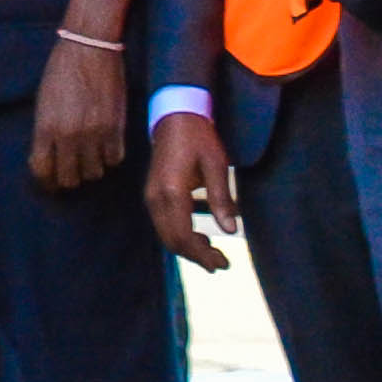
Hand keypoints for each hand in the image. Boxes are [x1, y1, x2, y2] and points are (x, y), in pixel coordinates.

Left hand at [28, 39, 129, 189]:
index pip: (42, 171)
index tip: (49, 182)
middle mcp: (69, 136)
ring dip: (90, 169)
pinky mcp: (116, 128)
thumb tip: (47, 157)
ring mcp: (95, 134)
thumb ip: (45, 131)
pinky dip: (109, 158)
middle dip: (67, 178)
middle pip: (69, 179)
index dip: (45, 181)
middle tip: (70, 171)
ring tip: (88, 157)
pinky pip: (115, 160)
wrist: (90, 47)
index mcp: (46, 128)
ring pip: (94, 173)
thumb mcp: (43, 102)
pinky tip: (105, 147)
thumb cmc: (62, 70)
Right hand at [146, 111, 240, 271]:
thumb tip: (230, 230)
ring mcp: (151, 196)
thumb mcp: (216, 165)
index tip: (222, 263)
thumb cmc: (198, 138)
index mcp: (171, 192)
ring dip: (188, 247)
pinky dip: (181, 235)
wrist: (174, 117)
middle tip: (221, 264)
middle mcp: (156, 198)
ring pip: (166, 234)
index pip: (183, 235)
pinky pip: (165, 223)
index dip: (202, 255)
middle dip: (196, 256)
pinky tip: (201, 236)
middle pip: (172, 240)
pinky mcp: (153, 194)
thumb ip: (221, 198)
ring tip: (213, 253)